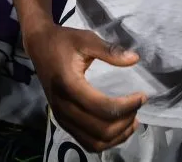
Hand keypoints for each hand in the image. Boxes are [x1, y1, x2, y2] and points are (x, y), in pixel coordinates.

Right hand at [26, 24, 146, 151]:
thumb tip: (135, 58)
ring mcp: (62, 117)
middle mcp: (63, 106)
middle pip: (101, 129)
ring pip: (95, 142)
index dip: (127, 106)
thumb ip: (110, 50)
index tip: (142, 95)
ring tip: (133, 120)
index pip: (102, 107)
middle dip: (125, 121)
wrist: (39, 47)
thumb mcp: (86, 39)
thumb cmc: (63, 42)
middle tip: (137, 106)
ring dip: (117, 135)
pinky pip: (87, 142)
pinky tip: (118, 128)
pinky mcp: (63, 121)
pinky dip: (106, 141)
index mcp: (69, 85)